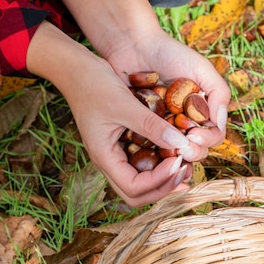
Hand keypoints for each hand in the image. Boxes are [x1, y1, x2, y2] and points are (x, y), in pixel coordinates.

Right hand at [27, 0, 229, 205]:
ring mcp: (116, 154)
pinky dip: (160, 165)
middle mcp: (110, 161)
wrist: (77, 69)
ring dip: (164, 180)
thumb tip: (181, 145)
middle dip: (163, 188)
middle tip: (185, 170)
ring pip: (141, 183)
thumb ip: (152, 126)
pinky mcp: (123, 144)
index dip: (159, 180)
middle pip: (137, 194)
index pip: (134, 188)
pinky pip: (142, 165)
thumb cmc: (94, 85)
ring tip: (185, 164)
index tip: (178, 160)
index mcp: (104, 157)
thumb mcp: (125, 104)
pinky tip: (177, 153)